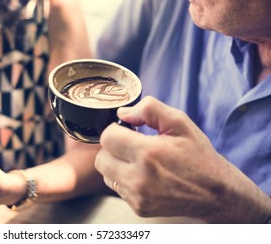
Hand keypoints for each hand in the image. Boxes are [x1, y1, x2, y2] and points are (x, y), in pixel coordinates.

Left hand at [95, 96, 270, 222]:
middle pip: (101, 157)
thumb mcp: (180, 123)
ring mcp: (138, 196)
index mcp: (148, 154)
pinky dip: (124, 178)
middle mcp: (139, 178)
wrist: (215, 193)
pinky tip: (143, 174)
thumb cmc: (197, 155)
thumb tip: (123, 113)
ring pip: (106, 173)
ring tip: (138, 160)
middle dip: (113, 147)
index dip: (116, 129)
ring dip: (116, 163)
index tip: (129, 130)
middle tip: (132, 144)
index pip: (107, 137)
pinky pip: (117, 187)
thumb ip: (149, 110)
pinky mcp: (138, 208)